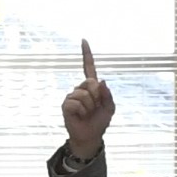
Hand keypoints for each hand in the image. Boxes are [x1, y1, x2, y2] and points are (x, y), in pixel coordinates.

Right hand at [62, 39, 113, 157]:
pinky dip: (82, 112)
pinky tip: (80, 116)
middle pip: (91, 82)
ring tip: (87, 114)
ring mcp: (72, 96)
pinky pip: (76, 103)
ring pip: (84, 95)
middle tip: (95, 108)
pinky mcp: (66, 105)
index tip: (84, 40)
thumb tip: (101, 81)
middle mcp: (80, 88)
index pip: (89, 67)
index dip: (87, 54)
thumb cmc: (100, 121)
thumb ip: (108, 95)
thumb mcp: (110, 107)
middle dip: (97, 97)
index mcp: (91, 87)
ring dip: (90, 107)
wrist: (90, 136)